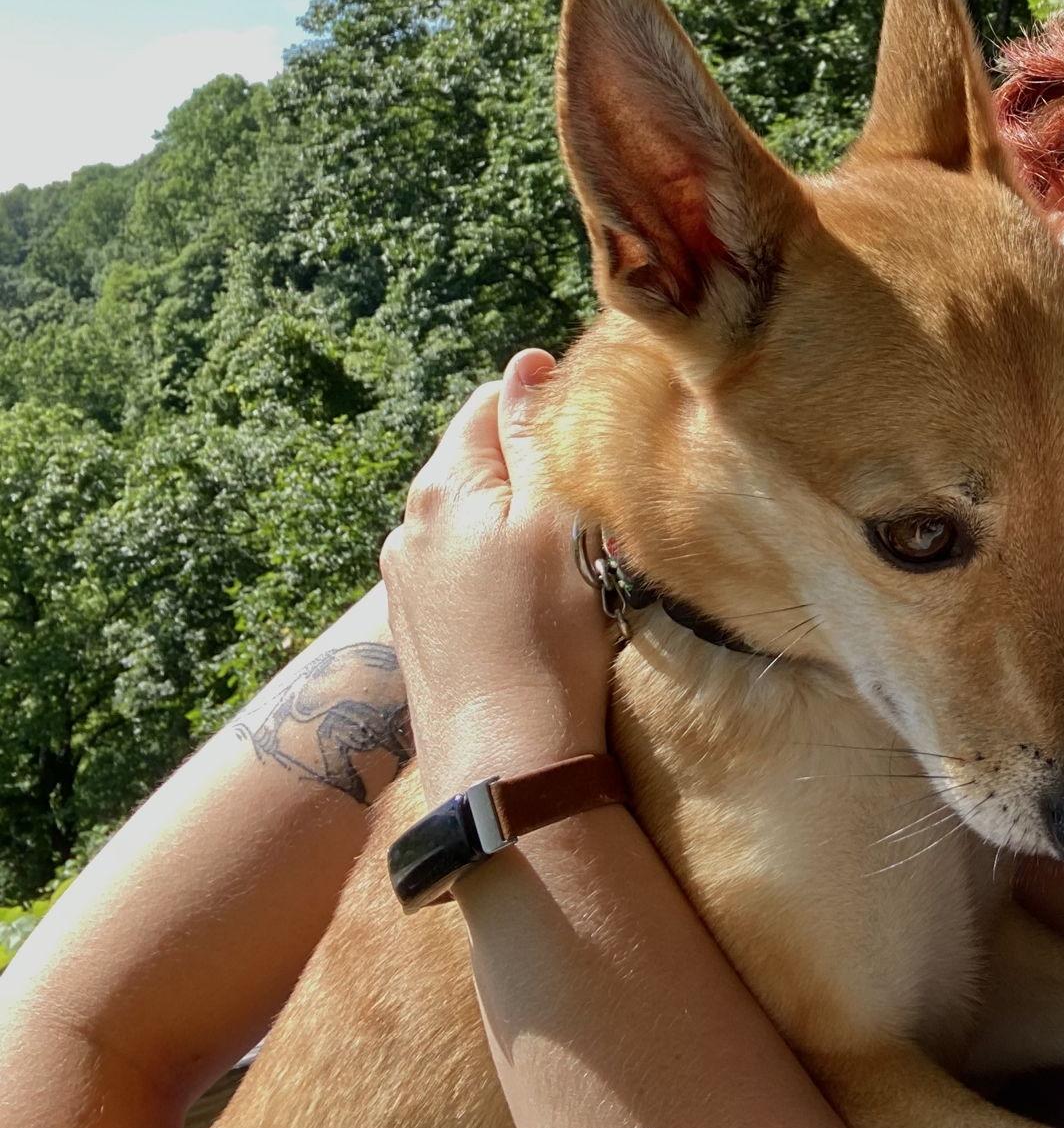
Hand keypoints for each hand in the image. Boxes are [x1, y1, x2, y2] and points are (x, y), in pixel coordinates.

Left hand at [381, 350, 613, 804]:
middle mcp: (408, 526)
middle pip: (480, 460)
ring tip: (566, 559)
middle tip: (589, 508)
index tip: (594, 448)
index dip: (548, 411)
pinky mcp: (416, 628)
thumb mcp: (556, 519)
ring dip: (516, 520)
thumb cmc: (545, 635)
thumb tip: (526, 363)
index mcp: (442, 487)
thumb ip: (536, 436)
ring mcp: (405, 582)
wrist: (506, 764)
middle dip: (532, 469)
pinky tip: (533, 602)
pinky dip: (499, 566)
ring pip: (474, 517)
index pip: (493, 403)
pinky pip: (463, 566)